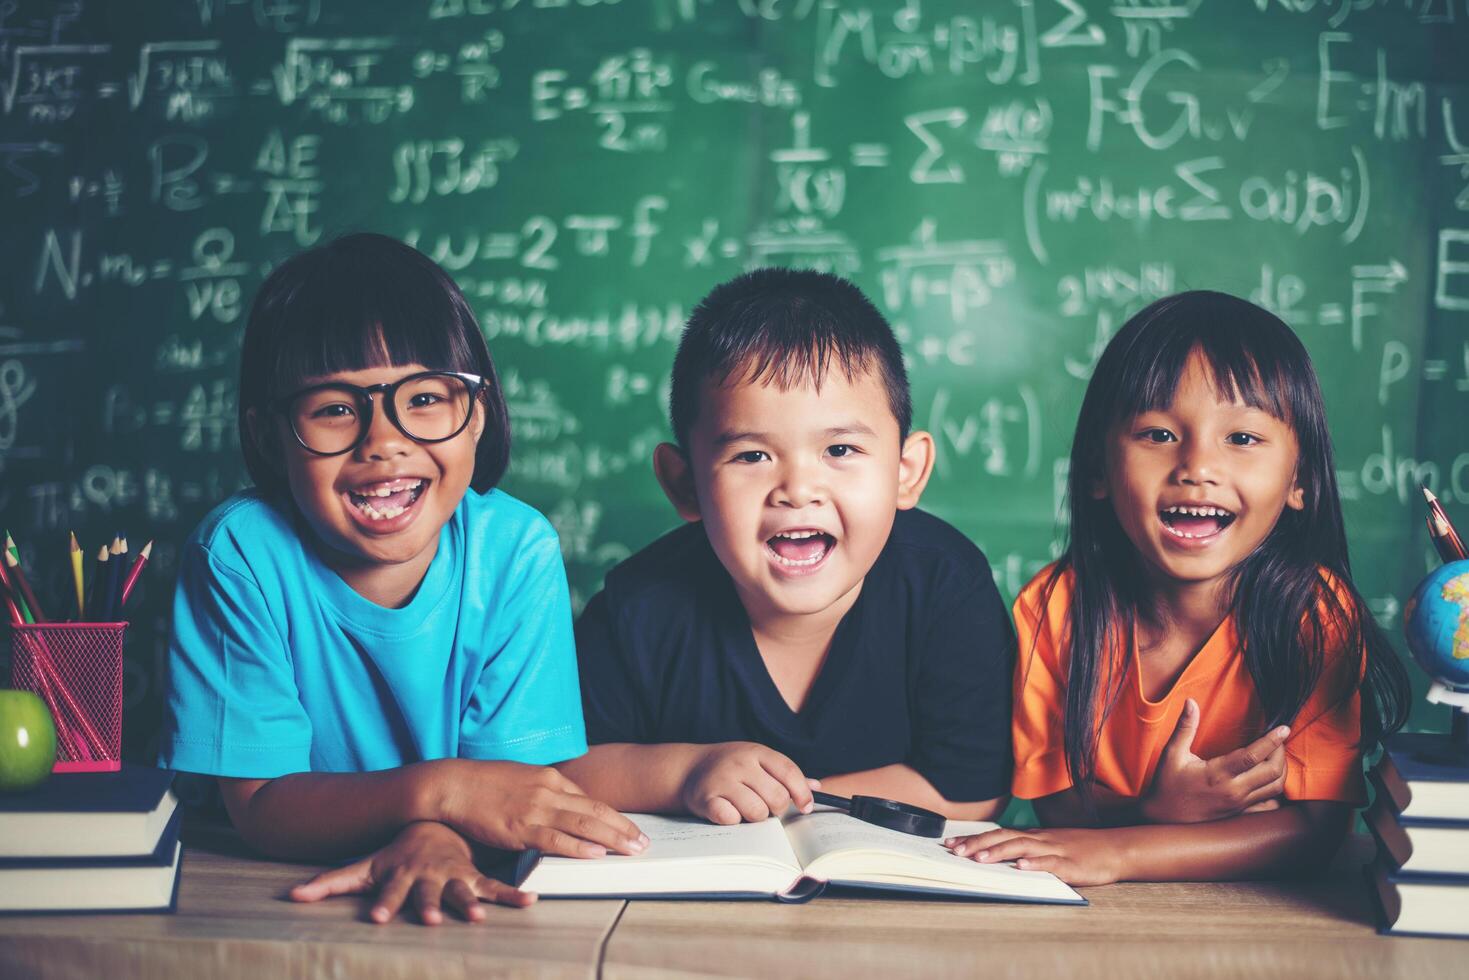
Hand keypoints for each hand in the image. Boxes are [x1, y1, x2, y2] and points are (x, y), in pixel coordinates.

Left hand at [289, 821, 532, 923]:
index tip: (377, 917)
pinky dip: (512, 895)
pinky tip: (530, 902)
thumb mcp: (363, 866)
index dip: (384, 903)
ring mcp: (453, 876)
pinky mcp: (474, 877)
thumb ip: (330, 882)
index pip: (389, 892)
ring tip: (479, 917)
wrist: (433, 823)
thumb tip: (291, 895)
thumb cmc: (395, 853)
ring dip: (470, 903)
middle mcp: (428, 876)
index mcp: (401, 875)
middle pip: (427, 893)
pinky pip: (495, 887)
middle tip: (428, 919)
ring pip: (462, 891)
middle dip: (429, 906)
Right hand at [442, 761, 647, 858]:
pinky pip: (555, 839)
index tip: (631, 828)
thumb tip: (563, 807)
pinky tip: (596, 854)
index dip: (614, 816)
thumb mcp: (522, 779)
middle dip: (623, 828)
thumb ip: (544, 792)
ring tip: (632, 850)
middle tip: (644, 842)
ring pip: (583, 824)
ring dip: (612, 839)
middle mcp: (548, 790)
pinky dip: (578, 847)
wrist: (453, 784)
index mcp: (550, 778)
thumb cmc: (484, 783)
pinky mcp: (520, 827)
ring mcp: (535, 808)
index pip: (590, 799)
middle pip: (596, 810)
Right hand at [681, 742, 819, 824]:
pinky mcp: (706, 799)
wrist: (688, 769)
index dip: (801, 792)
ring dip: (756, 817)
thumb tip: (815, 788)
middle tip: (768, 807)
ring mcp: (722, 780)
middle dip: (777, 809)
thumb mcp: (757, 761)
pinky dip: (735, 821)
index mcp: (756, 752)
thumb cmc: (730, 767)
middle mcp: (740, 763)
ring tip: (747, 809)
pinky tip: (729, 812)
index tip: (805, 807)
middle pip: (777, 797)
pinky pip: (732, 819)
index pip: (789, 771)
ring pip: (757, 812)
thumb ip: (785, 774)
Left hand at [945, 826, 1123, 885]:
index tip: (951, 844)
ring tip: (978, 859)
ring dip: (998, 852)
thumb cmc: (1082, 849)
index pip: (998, 834)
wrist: (1115, 848)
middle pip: (1003, 838)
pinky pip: (1050, 864)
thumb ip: (1028, 850)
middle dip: (977, 845)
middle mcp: (1040, 840)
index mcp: (1034, 836)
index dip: (974, 839)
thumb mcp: (1051, 847)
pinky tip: (1020, 868)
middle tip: (954, 852)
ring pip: (1021, 848)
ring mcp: (1055, 850)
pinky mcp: (1070, 864)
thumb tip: (1002, 856)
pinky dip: (1034, 865)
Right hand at [1138, 698, 1288, 823]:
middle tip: (1279, 739)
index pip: (1253, 756)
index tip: (1284, 728)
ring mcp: (1239, 804)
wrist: (1164, 818)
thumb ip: (1185, 727)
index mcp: (1217, 774)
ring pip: (1274, 788)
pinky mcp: (1240, 812)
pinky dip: (1276, 791)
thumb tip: (1191, 702)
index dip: (1272, 741)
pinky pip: (1269, 804)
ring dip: (1281, 770)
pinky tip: (1270, 778)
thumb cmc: (1167, 784)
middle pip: (1272, 772)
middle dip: (1281, 753)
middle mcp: (1233, 791)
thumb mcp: (1172, 754)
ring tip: (1277, 755)